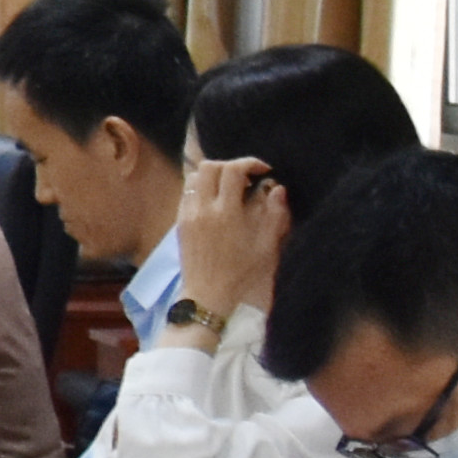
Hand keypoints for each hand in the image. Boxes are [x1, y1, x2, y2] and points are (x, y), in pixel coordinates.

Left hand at [174, 157, 288, 329]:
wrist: (207, 295)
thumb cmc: (240, 274)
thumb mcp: (265, 247)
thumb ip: (274, 215)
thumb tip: (278, 189)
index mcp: (226, 213)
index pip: (232, 170)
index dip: (249, 163)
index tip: (263, 170)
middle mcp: (203, 209)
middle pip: (209, 166)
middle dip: (230, 165)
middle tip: (245, 178)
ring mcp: (187, 214)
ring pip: (195, 177)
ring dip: (213, 175)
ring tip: (229, 189)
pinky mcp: (179, 222)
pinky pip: (187, 193)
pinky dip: (201, 189)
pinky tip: (215, 203)